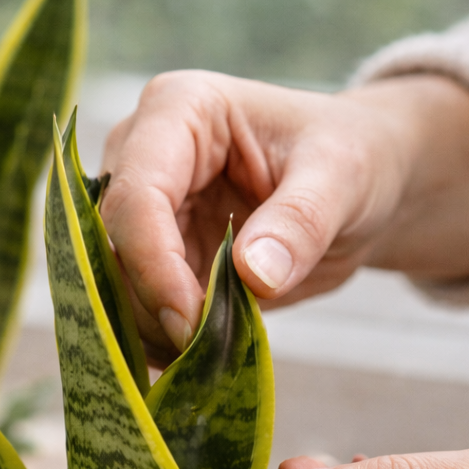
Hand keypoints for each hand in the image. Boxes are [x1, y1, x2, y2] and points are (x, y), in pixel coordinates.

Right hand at [100, 70, 468, 358]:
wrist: (358, 188)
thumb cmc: (353, 158)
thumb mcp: (344, 179)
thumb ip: (301, 222)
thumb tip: (253, 276)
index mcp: (180, 111)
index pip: (137, 196)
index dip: (154, 266)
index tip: (191, 324)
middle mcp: (142, 154)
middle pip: (110, 243)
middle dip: (150, 304)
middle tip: (203, 352)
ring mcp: (142, 207)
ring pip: (112, 282)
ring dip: (152, 329)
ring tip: (211, 356)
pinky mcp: (152, 253)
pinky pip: (135, 304)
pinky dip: (161, 339)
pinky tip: (201, 356)